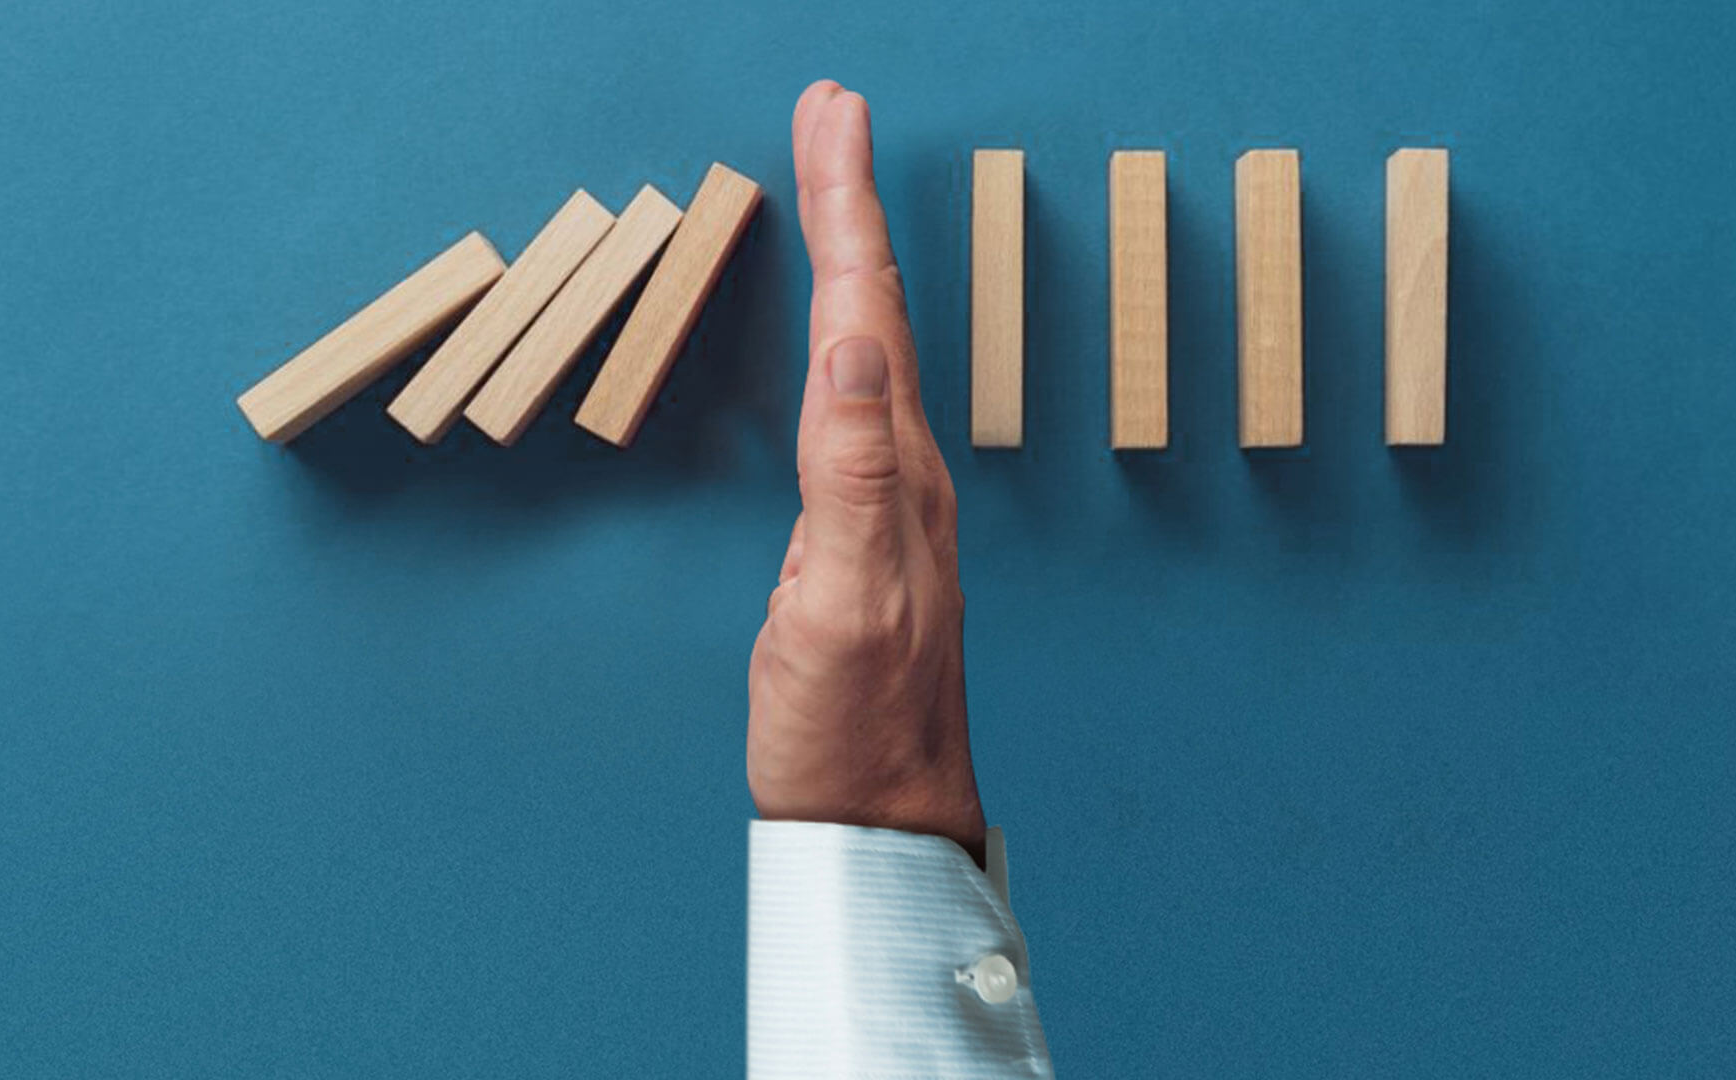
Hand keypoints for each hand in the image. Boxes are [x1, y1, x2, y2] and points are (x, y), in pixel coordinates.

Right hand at [746, 81, 984, 862]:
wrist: (877, 816)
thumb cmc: (850, 726)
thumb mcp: (838, 606)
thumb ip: (850, 478)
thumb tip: (853, 349)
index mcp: (894, 473)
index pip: (868, 312)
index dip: (848, 209)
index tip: (832, 116)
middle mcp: (904, 471)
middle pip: (876, 309)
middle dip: (852, 203)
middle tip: (831, 114)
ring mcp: (890, 501)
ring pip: (871, 346)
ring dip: (854, 255)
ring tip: (835, 186)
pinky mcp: (866, 532)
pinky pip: (857, 399)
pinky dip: (844, 332)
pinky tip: (839, 333)